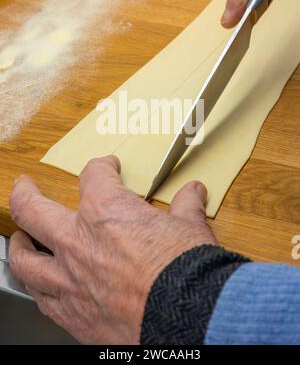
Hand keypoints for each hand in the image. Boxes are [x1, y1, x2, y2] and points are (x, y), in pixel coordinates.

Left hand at [8, 156, 216, 343]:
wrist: (187, 318)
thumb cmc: (185, 269)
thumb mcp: (189, 228)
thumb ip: (185, 207)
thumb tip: (192, 193)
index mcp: (106, 210)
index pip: (94, 175)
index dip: (102, 166)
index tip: (107, 167)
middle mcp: (77, 240)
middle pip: (32, 209)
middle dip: (25, 193)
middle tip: (25, 186)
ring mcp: (69, 278)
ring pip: (24, 259)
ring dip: (20, 245)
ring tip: (21, 239)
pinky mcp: (72, 314)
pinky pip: (42, 298)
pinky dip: (39, 287)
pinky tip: (43, 285)